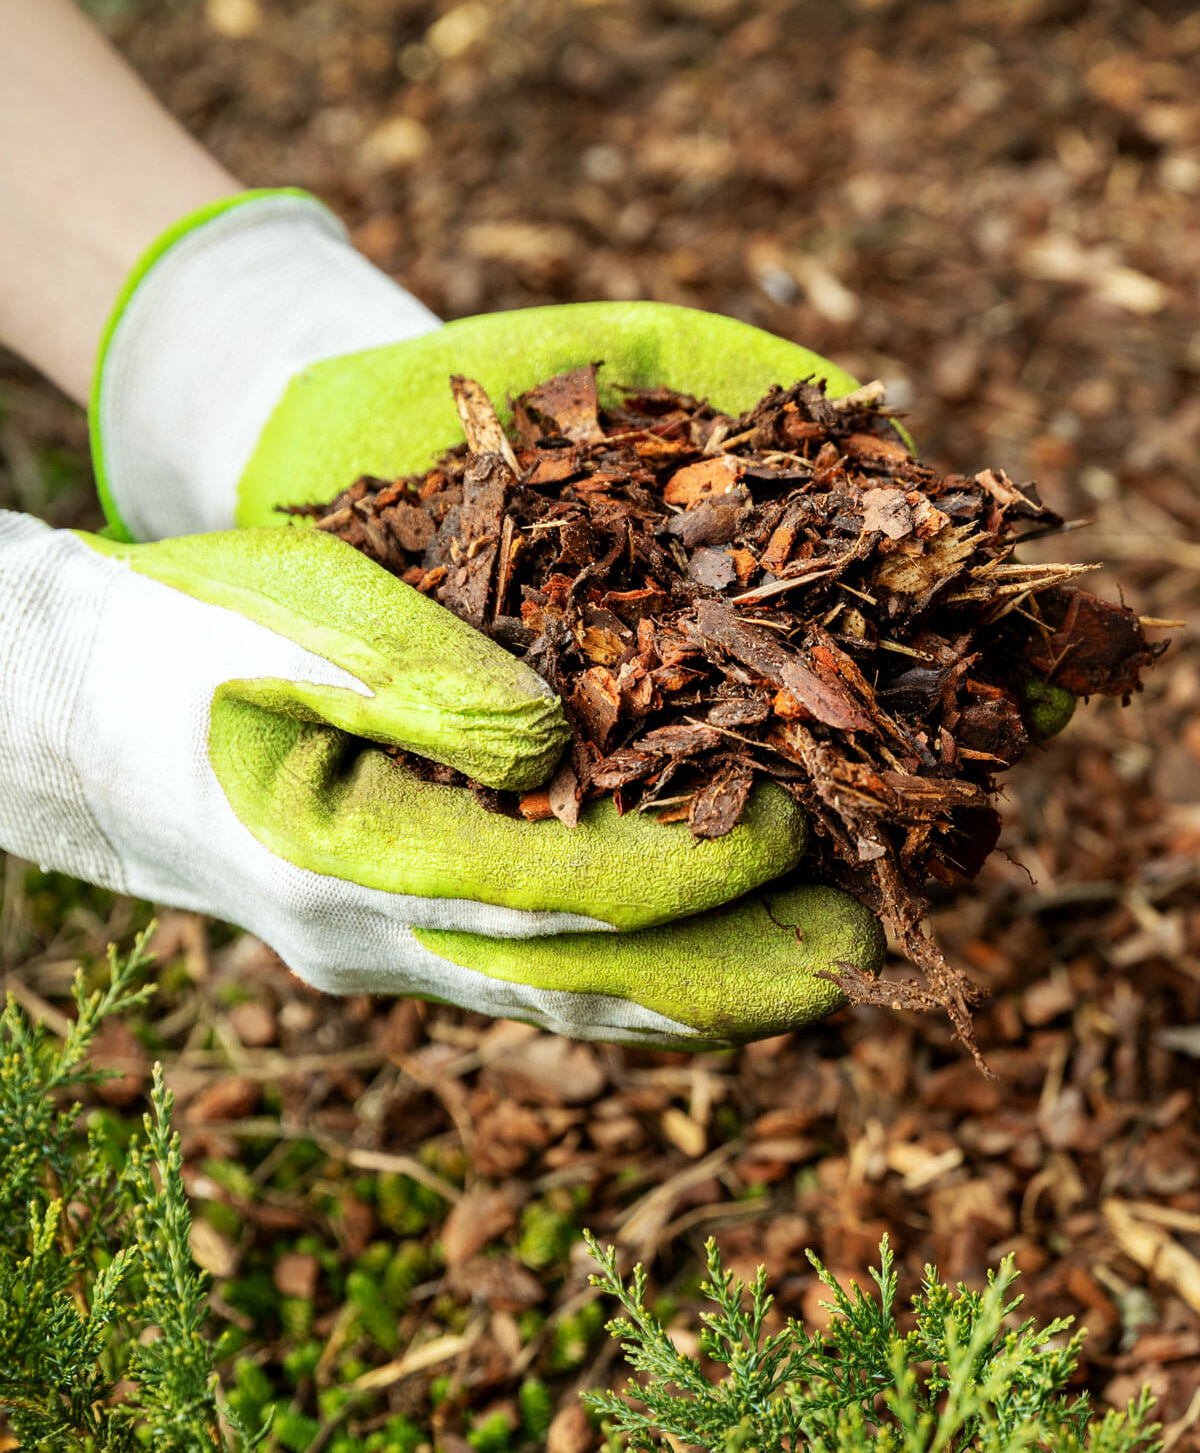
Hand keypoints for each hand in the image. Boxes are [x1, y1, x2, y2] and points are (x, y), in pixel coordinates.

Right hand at [0, 510, 878, 1044]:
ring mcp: (382, 954)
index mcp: (349, 858)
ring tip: (817, 970)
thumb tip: (559, 745)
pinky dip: (630, 970)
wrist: (77, 711)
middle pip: (584, 982)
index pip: (564, 890)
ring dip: (693, 987)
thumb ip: (421, 681)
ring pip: (565, 995)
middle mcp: (374, 938)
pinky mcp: (395, 936)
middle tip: (864, 959)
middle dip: (730, 973)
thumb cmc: (184, 638)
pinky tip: (701, 954)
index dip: (694, 868)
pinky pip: (534, 971)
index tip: (800, 823)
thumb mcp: (294, 619)